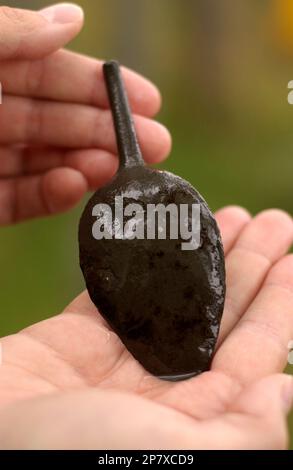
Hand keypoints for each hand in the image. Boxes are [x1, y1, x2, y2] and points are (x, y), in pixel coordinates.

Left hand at [0, 4, 169, 224]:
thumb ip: (13, 34)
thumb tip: (74, 16)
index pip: (52, 75)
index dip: (102, 88)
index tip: (150, 101)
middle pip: (57, 124)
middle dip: (107, 133)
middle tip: (156, 146)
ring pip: (44, 164)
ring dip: (86, 166)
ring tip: (119, 169)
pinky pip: (18, 202)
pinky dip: (51, 197)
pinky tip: (75, 186)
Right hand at [0, 207, 292, 448]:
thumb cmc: (74, 459)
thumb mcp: (179, 458)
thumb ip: (243, 433)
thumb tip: (282, 390)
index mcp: (195, 417)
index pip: (253, 350)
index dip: (278, 302)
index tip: (292, 256)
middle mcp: (162, 389)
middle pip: (219, 314)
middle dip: (247, 266)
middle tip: (269, 220)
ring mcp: (120, 361)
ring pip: (175, 296)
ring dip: (203, 256)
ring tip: (230, 216)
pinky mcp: (79, 338)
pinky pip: (120, 291)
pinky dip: (143, 262)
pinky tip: (164, 234)